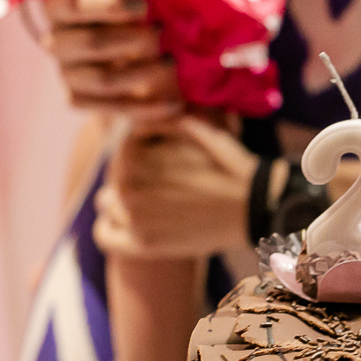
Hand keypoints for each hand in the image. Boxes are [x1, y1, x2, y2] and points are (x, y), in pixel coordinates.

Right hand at [42, 0, 180, 116]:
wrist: (118, 50)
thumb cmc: (123, 6)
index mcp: (60, 7)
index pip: (75, 6)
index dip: (110, 6)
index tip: (143, 5)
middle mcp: (56, 41)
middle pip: (93, 44)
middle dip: (134, 39)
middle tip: (161, 34)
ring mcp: (67, 73)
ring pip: (105, 78)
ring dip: (144, 72)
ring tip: (171, 63)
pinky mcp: (79, 99)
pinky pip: (114, 109)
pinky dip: (149, 108)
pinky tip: (176, 104)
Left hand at [93, 117, 258, 256]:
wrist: (255, 206)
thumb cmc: (230, 166)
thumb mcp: (197, 127)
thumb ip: (162, 121)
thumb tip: (142, 117)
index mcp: (134, 156)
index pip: (123, 150)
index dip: (144, 151)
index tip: (164, 158)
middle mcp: (127, 187)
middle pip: (116, 178)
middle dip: (136, 176)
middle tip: (166, 183)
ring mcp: (133, 218)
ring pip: (107, 204)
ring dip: (124, 201)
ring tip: (154, 202)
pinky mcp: (143, 244)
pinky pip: (104, 235)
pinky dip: (111, 228)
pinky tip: (130, 225)